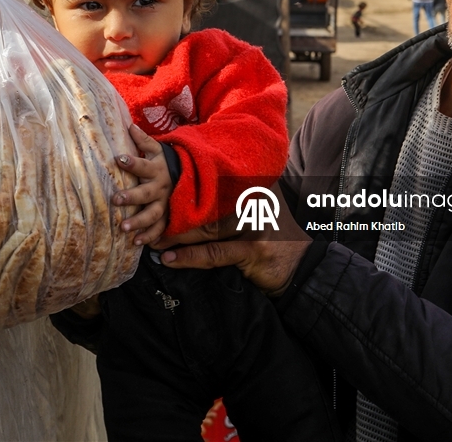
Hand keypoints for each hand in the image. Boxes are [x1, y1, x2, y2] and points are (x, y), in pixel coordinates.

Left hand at [112, 125, 172, 245]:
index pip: (143, 165)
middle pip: (146, 193)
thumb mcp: (157, 150)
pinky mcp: (167, 216)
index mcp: (156, 169)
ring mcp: (165, 204)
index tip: (118, 158)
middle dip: (131, 196)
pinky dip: (150, 236)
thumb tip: (129, 125)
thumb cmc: (165, 163)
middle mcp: (161, 187)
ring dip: (139, 221)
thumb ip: (143, 140)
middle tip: (116, 199)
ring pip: (153, 214)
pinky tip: (136, 242)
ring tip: (124, 228)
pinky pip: (160, 228)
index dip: (132, 162)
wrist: (190, 177)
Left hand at [159, 182, 311, 296]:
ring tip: (152, 240)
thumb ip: (230, 199)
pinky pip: (214, 253)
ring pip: (205, 228)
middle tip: (146, 218)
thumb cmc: (275, 235)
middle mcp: (254, 199)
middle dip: (174, 214)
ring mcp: (255, 224)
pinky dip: (190, 257)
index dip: (182, 191)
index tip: (157, 194)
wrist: (305, 265)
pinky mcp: (254, 250)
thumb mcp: (256, 208)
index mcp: (252, 185)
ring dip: (175, 237)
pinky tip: (170, 259)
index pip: (210, 185)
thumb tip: (192, 194)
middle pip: (205, 206)